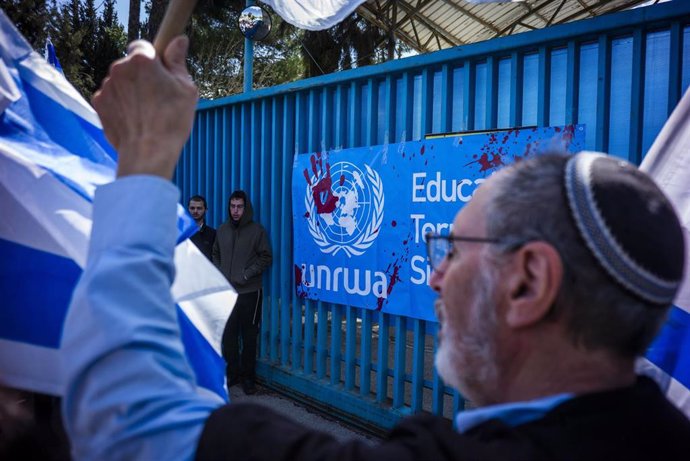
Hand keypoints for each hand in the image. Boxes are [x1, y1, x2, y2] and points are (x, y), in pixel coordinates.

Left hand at [92, 36, 197, 178]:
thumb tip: (178, 41)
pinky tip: (134, 119)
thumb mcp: (186, 89)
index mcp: (142, 61)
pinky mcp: (98, 102)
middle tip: (158, 96)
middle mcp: (119, 68)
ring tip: (147, 112)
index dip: (153, 58)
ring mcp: (106, 85)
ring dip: (131, 90)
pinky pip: (111, 97)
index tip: (161, 71)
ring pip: (120, 81)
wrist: (147, 152)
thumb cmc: (171, 121)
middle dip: (142, 76)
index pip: (143, 46)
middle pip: (130, 65)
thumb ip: (178, 61)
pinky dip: (121, 104)